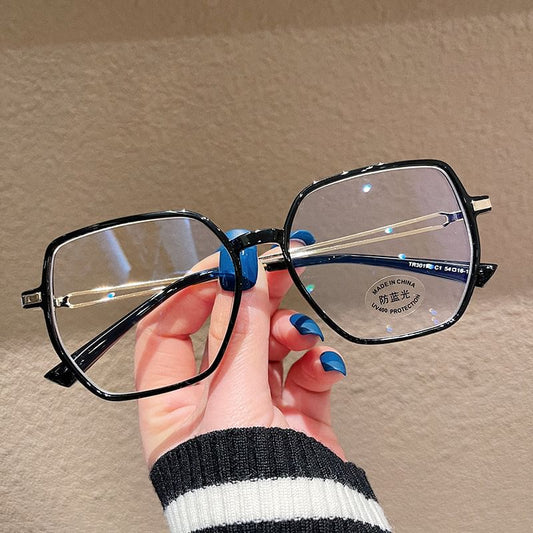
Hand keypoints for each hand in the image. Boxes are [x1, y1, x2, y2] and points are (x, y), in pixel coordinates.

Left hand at [136, 246, 346, 467]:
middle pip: (226, 330)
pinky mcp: (294, 411)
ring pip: (268, 344)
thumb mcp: (233, 396)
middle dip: (252, 296)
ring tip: (300, 331)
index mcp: (171, 403)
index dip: (193, 291)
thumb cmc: (243, 487)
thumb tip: (241, 270)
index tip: (226, 263)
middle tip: (276, 263)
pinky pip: (304, 370)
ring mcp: (255, 404)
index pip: (166, 328)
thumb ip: (242, 328)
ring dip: (287, 329)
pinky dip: (315, 360)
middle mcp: (210, 401)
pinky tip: (322, 364)